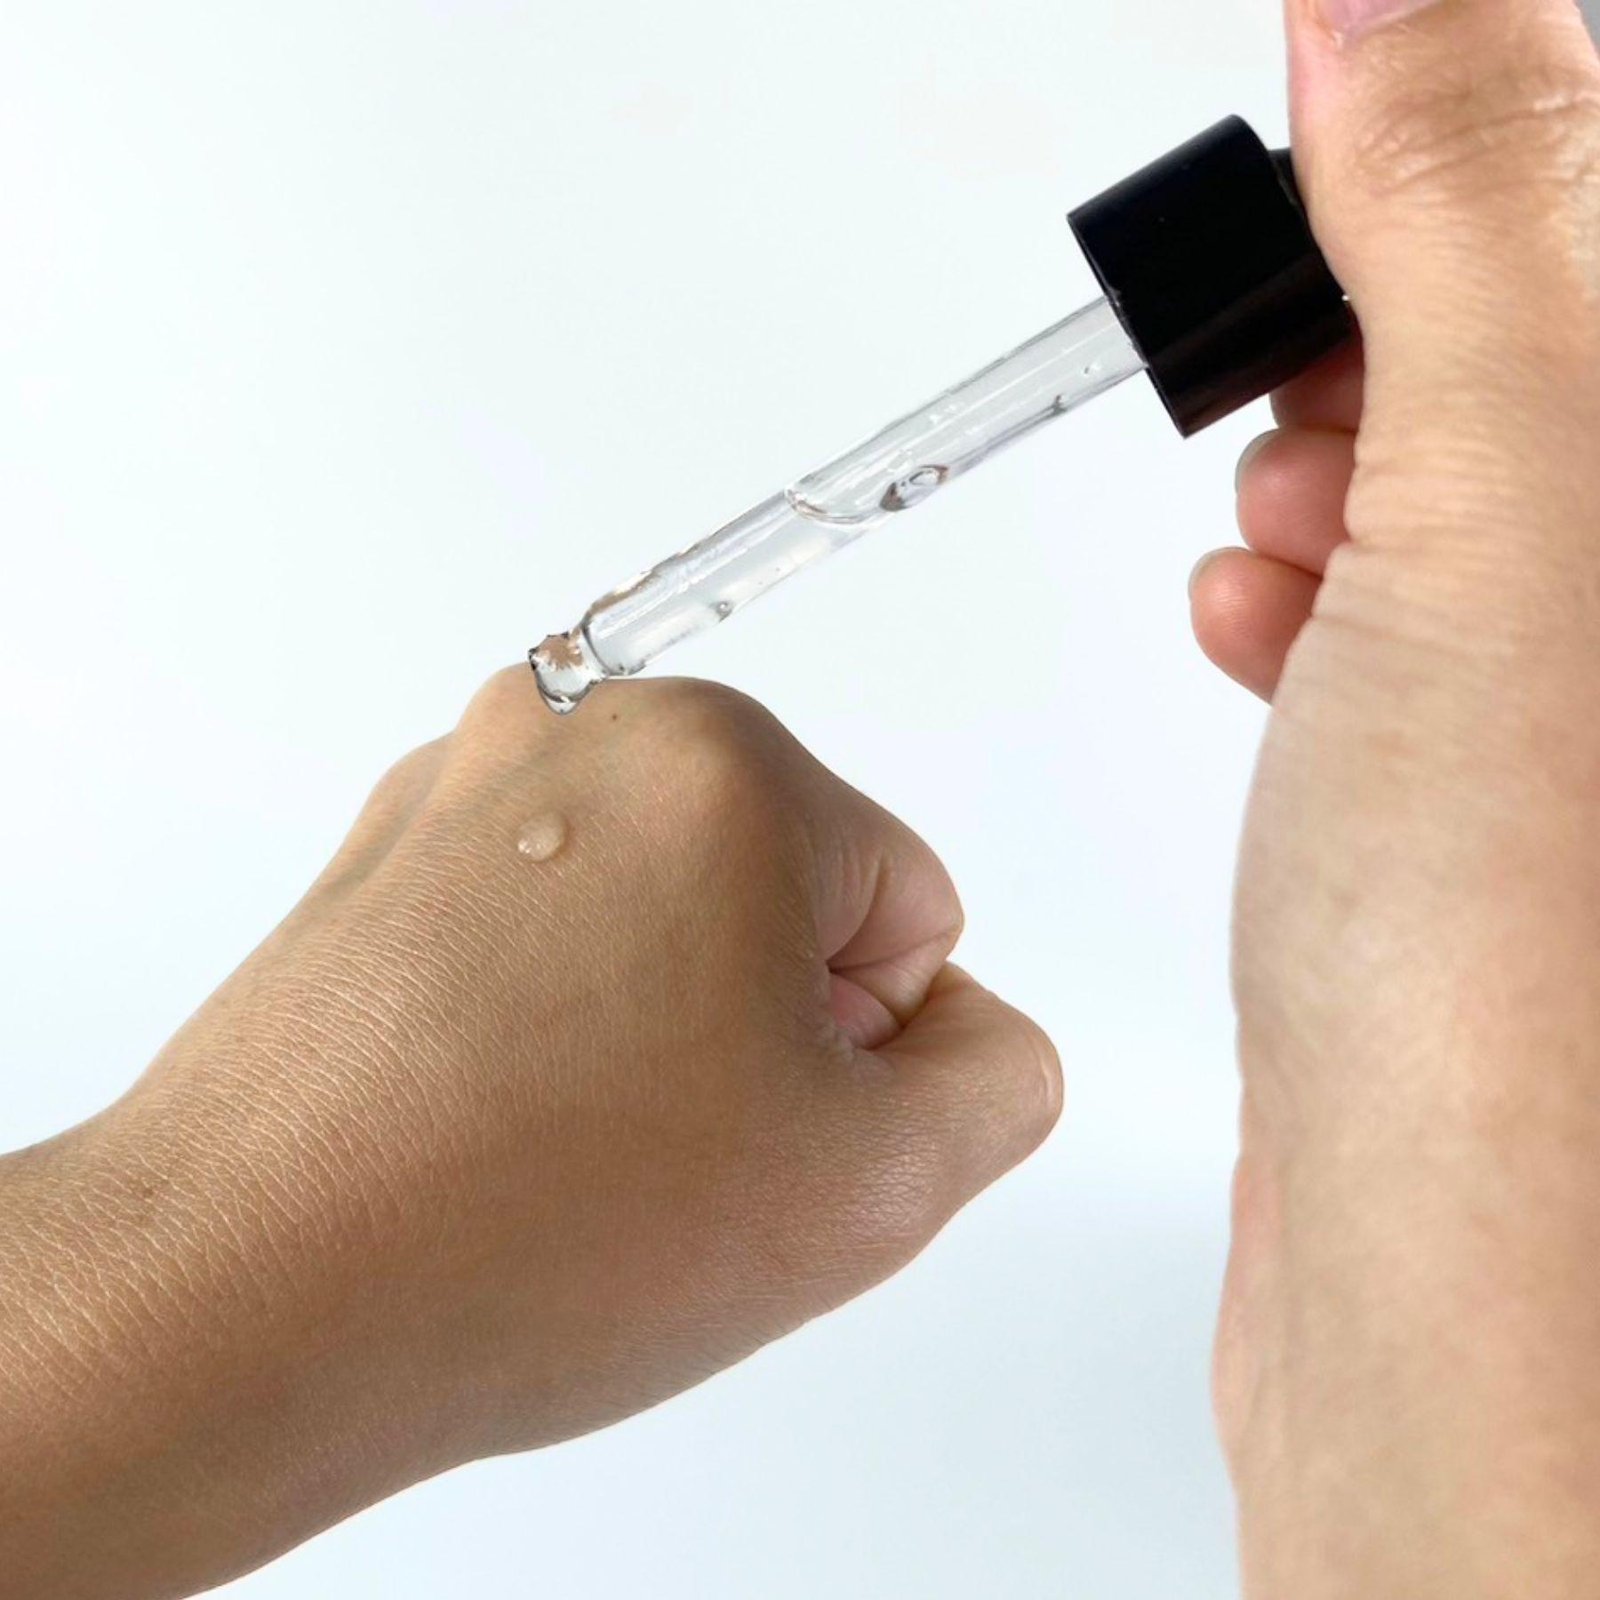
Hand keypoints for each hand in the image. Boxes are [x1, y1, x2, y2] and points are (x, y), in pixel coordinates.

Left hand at [0, 671, 1058, 1599]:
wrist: (238, 1292)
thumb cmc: (529, 1227)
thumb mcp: (871, 1188)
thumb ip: (1001, 1078)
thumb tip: (965, 1030)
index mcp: (720, 760)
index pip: (909, 905)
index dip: (862, 1046)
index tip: (752, 1120)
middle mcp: (582, 728)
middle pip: (782, 891)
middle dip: (760, 1020)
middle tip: (661, 1140)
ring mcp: (467, 784)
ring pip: (664, 912)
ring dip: (655, 1021)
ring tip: (567, 1135)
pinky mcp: (387, 853)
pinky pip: (550, 924)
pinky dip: (553, 1010)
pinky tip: (498, 1112)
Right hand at [1190, 1, 1599, 1593]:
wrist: (1455, 1294)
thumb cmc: (1517, 988)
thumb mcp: (1514, 513)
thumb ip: (1475, 217)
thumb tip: (1399, 1)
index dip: (1496, 150)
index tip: (1352, 132)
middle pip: (1562, 365)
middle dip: (1414, 333)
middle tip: (1315, 372)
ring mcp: (1594, 732)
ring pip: (1482, 497)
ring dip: (1359, 470)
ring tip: (1288, 538)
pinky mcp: (1504, 808)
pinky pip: (1428, 629)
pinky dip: (1335, 602)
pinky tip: (1273, 636)